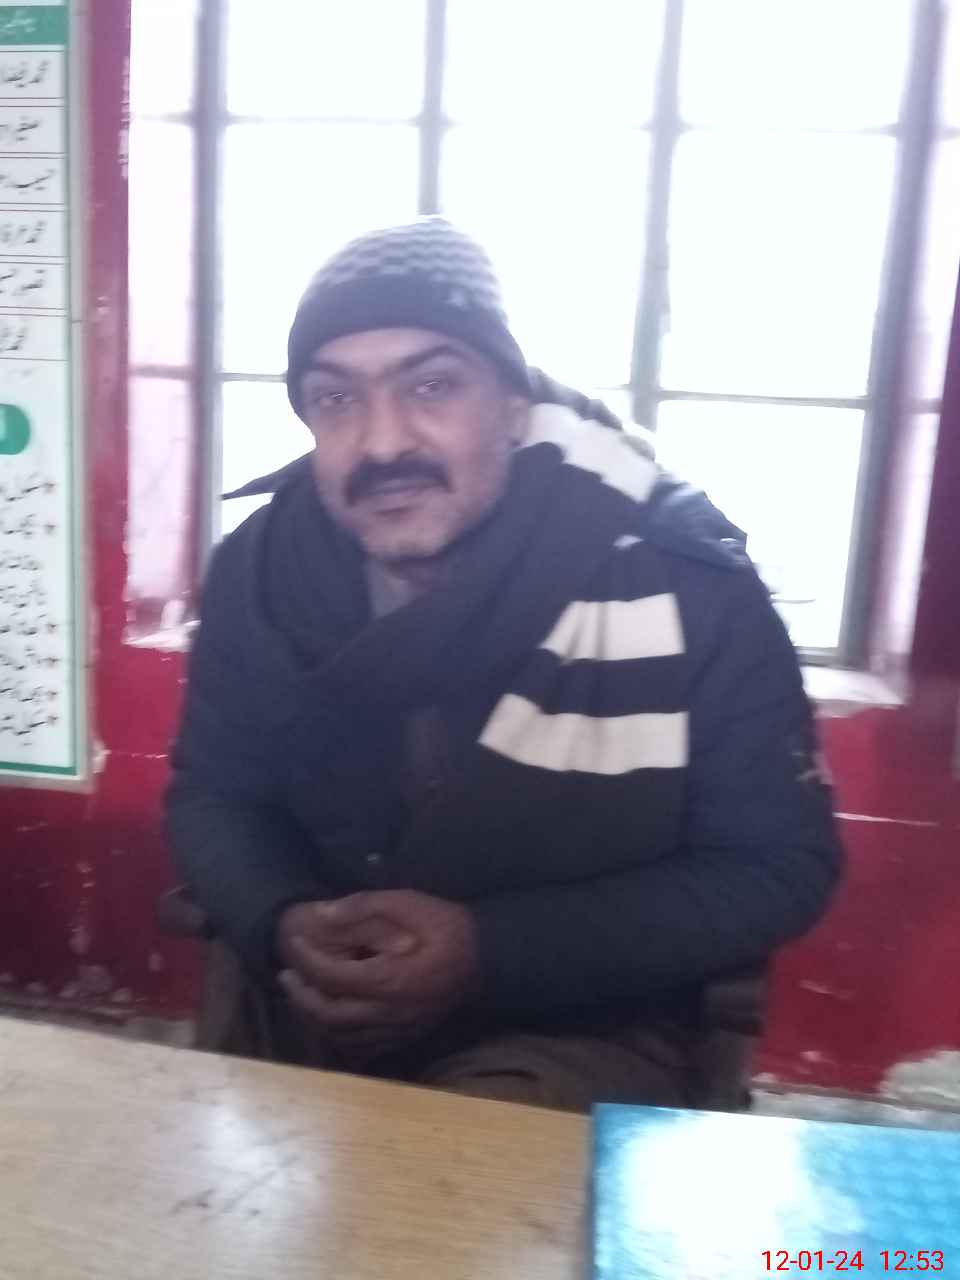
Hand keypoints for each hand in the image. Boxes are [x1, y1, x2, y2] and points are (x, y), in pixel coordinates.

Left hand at [278, 890, 478, 1044]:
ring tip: (302, 996)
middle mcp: (389, 1012)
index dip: (306, 960)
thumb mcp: (408, 903)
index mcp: (389, 979)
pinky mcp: (406, 1035)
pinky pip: (363, 1047)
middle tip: (286, 976)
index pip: (333, 976)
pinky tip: (332, 1020)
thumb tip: (322, 914)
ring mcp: (398, 1029)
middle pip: (330, 1014)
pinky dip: (340, 1036)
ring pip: (342, 1036)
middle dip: (302, 995)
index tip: (292, 944)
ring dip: (316, 1018)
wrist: (488, 957)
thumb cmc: (447, 927)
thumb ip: (363, 907)